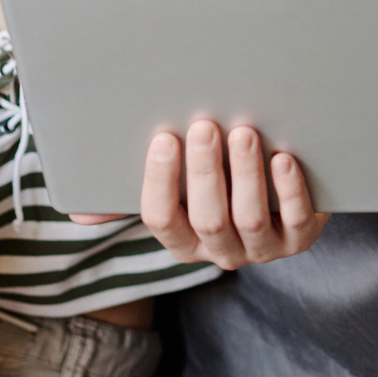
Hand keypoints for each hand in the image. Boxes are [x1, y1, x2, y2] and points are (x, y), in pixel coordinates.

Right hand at [139, 121, 326, 269]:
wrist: (282, 192)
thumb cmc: (215, 182)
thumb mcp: (176, 191)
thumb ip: (130, 196)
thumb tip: (76, 214)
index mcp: (183, 239)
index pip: (161, 219)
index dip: (160, 181)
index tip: (163, 138)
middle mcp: (219, 250)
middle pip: (207, 218)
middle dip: (204, 171)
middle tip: (205, 126)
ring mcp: (262, 249)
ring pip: (250, 220)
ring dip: (245, 175)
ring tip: (245, 133)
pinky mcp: (301, 239)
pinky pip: (297, 221)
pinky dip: (290, 190)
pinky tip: (283, 158)